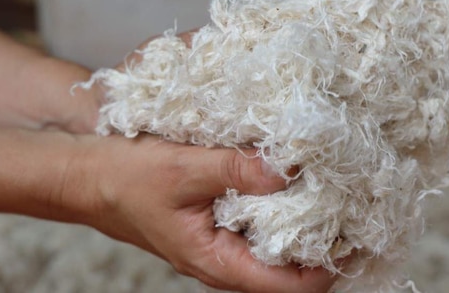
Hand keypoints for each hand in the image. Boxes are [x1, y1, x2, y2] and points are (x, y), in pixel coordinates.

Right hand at [55, 134, 335, 292]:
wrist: (86, 175)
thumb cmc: (125, 178)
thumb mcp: (183, 168)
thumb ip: (235, 169)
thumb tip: (288, 168)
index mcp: (216, 261)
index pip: (288, 285)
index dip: (331, 266)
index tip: (362, 236)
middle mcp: (222, 259)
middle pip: (290, 270)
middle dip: (327, 244)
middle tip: (361, 208)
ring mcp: (220, 242)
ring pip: (277, 247)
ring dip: (307, 225)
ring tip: (339, 192)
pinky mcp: (216, 222)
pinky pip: (260, 225)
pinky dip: (283, 208)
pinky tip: (296, 178)